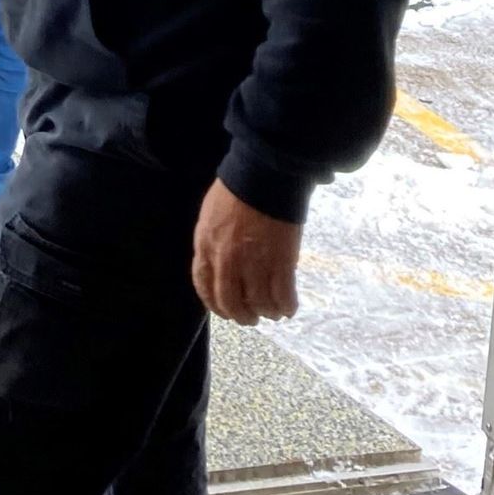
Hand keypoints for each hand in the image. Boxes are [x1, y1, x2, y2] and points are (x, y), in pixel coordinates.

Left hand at [191, 178, 301, 325]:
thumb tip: (219, 266)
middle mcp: (227, 261)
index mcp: (206, 246)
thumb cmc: (237, 190)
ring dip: (266, 312)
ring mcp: (255, 264)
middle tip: (251, 318)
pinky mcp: (281, 263)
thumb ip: (212, 243)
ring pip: (259, 304)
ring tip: (272, 312)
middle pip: (232, 303)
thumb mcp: (211, 216)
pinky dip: (286, 306)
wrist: (264, 175)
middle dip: (242, 316)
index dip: (215, 305)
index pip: (205, 287)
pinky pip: (283, 296)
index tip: (225, 312)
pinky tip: (288, 307)